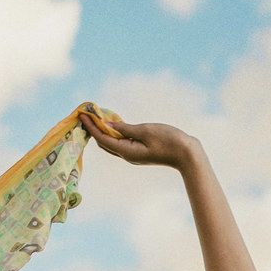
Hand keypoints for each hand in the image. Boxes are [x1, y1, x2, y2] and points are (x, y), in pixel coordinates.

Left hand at [78, 109, 199, 170]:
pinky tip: (113, 125)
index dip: (91, 127)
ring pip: (111, 144)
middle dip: (93, 130)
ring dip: (103, 132)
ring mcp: (133, 155)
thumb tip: (108, 124)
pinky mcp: (139, 153)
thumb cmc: (169, 141)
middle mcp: (127, 156)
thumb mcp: (146, 130)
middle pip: (104, 143)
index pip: (102, 139)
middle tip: (87, 114)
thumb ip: (125, 128)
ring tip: (97, 118)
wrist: (187, 155)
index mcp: (127, 151)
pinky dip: (114, 134)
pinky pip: (121, 143)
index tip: (82, 114)